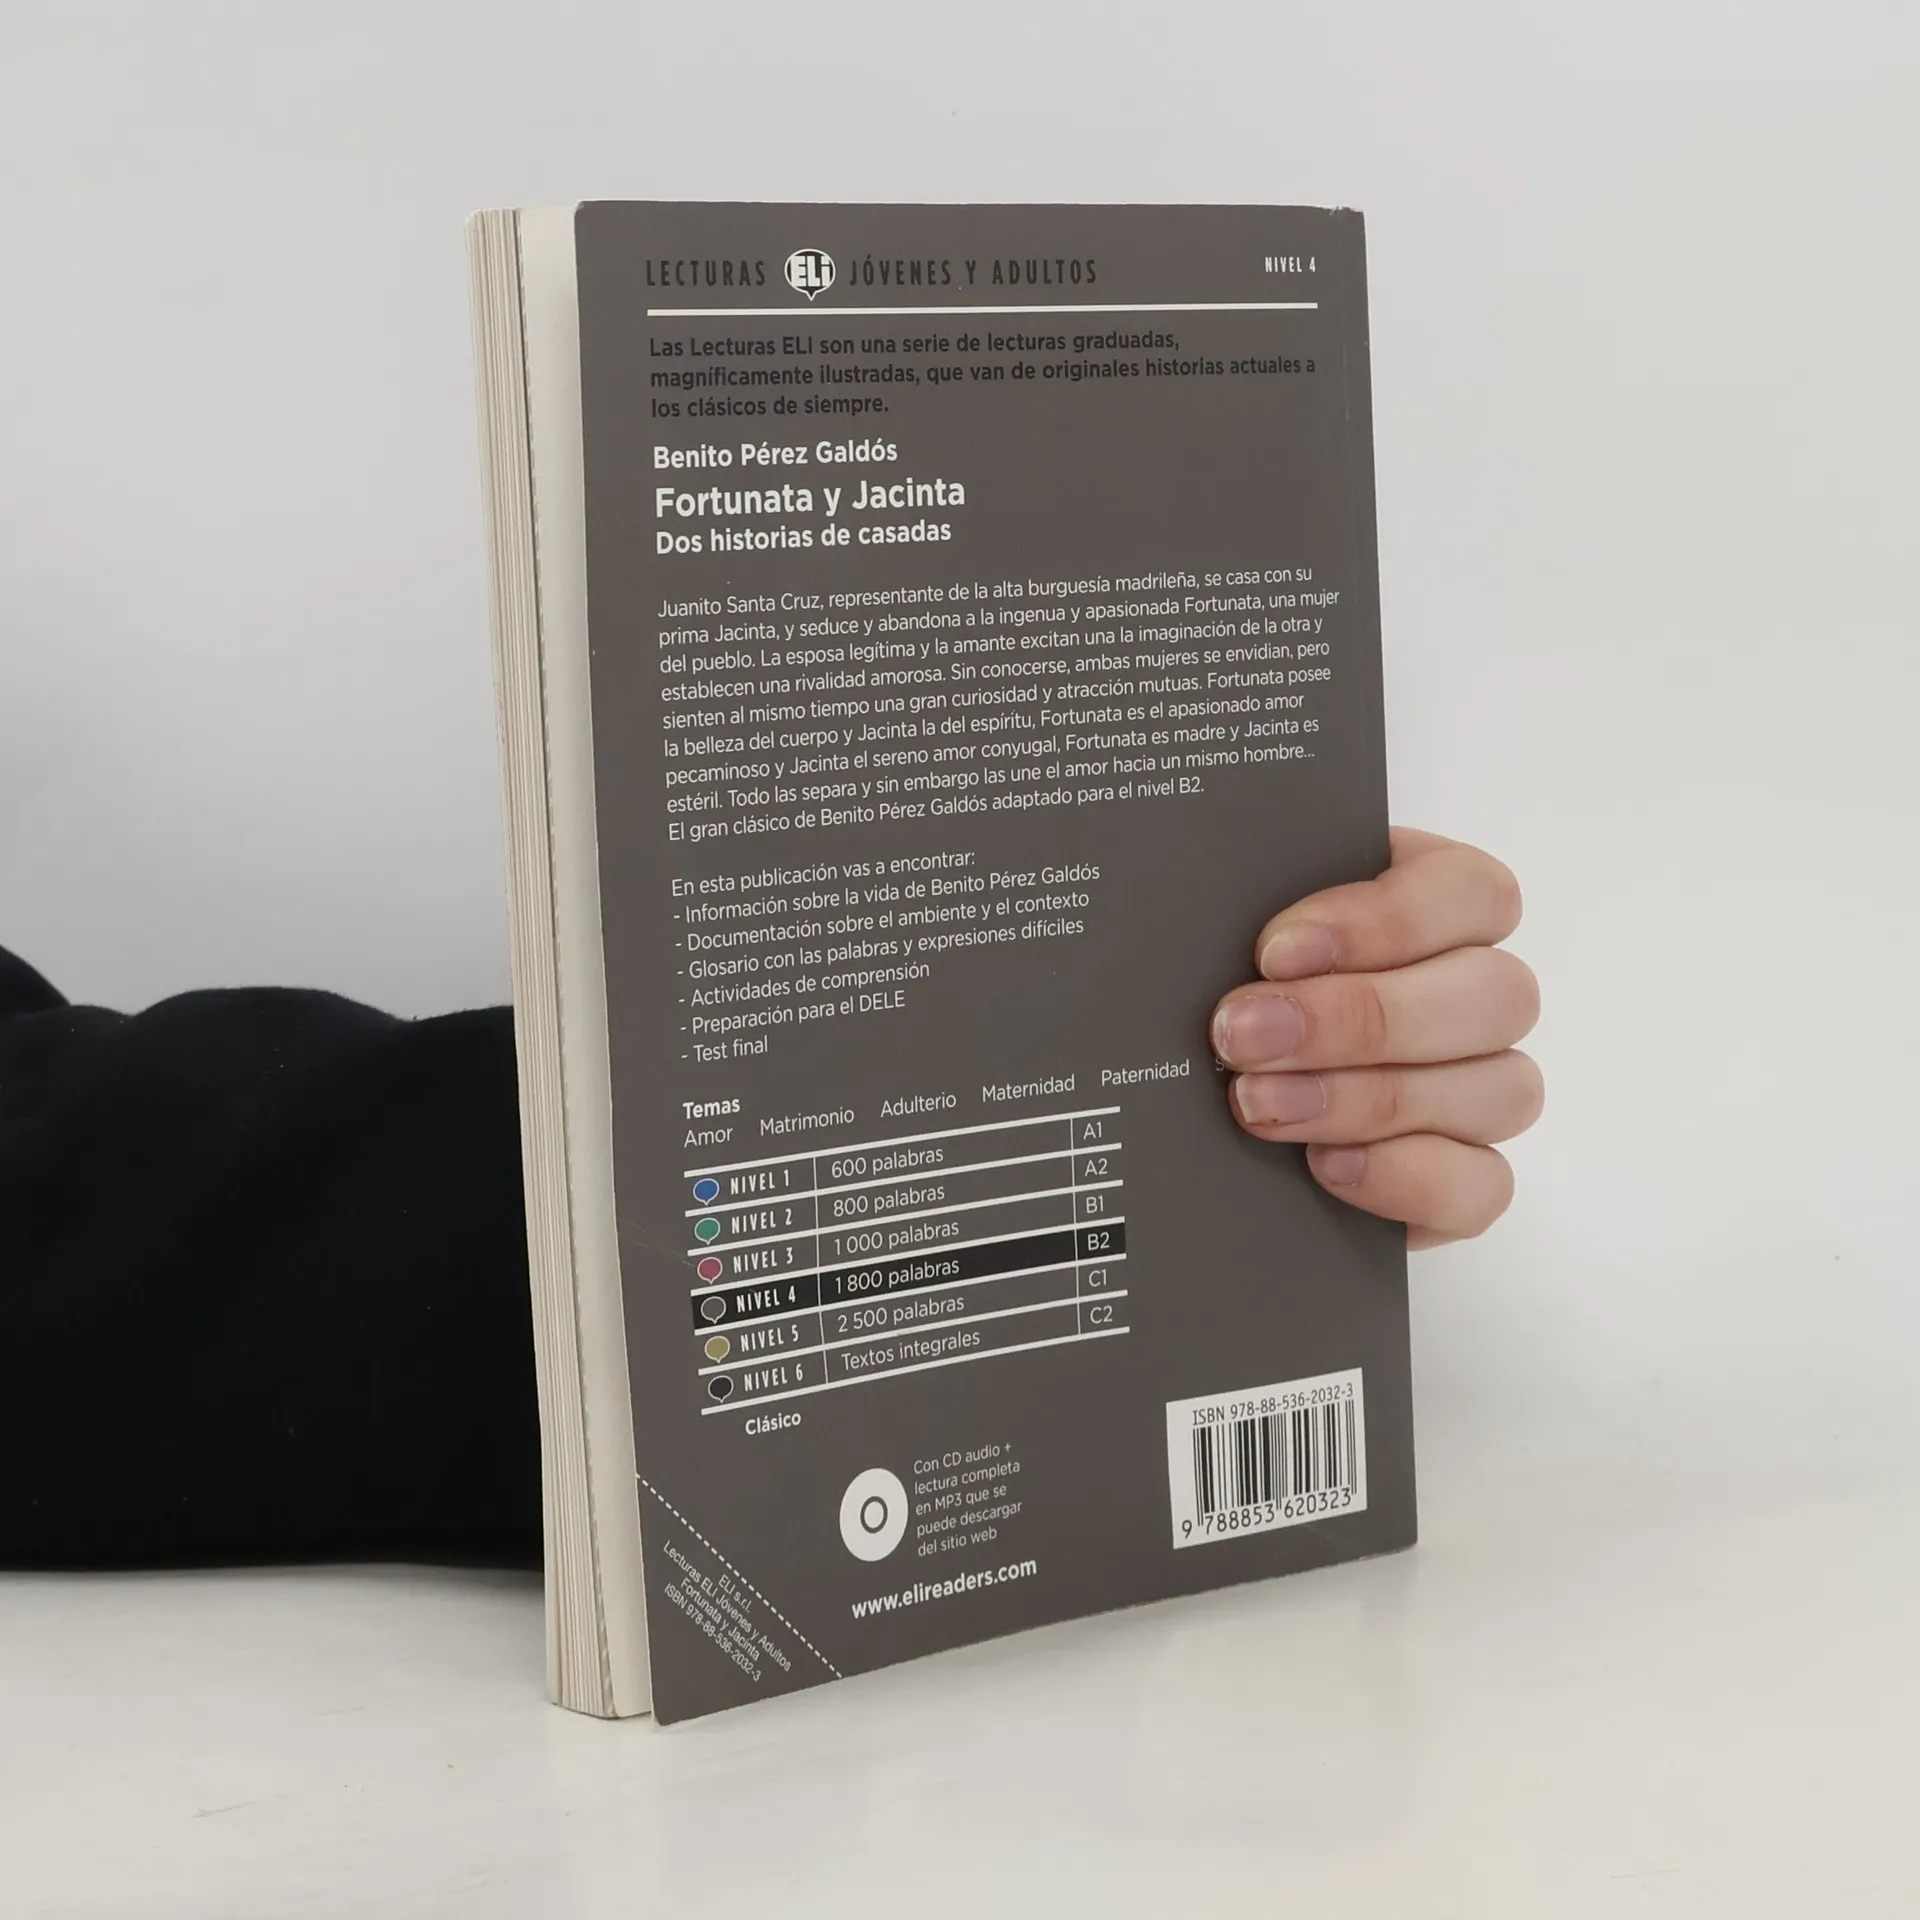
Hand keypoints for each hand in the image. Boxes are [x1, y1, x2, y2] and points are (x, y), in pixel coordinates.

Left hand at [1210, 828, 1541, 1248]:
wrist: (1202, 1105)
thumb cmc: (1232, 987)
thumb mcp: (1234, 930)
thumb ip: (1249, 907)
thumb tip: (1215, 913)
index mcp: (1439, 904)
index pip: (1473, 892)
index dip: (1387, 920)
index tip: (1277, 951)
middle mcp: (1478, 994)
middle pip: (1494, 995)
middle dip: (1358, 1019)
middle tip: (1244, 1035)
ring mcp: (1485, 1089)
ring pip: (1501, 1089)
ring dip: (1369, 1100)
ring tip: (1260, 1105)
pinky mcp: (1468, 1178)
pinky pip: (1483, 1185)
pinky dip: (1407, 1176)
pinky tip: (1326, 1164)